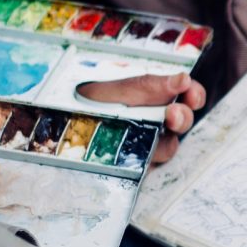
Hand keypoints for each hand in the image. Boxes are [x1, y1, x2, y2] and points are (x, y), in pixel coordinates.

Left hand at [76, 73, 206, 163]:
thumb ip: (150, 86)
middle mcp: (154, 120)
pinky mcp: (133, 167)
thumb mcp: (115, 89)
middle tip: (173, 115)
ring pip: (168, 146)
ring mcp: (144, 145)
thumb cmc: (84, 102)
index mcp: (154, 95)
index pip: (185, 94)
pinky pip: (147, 167)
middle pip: (181, 121)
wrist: (53, 127)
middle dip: (182, 117)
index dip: (193, 94)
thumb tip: (184, 79)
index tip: (190, 93)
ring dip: (164, 141)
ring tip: (148, 136)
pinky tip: (135, 154)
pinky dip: (143, 161)